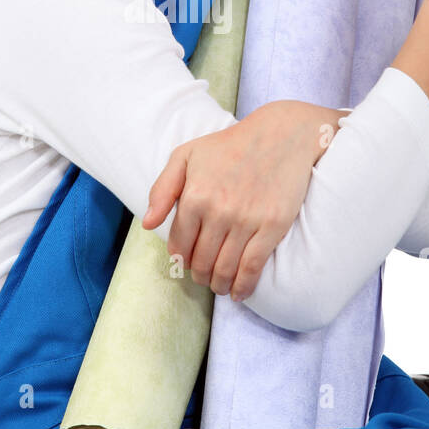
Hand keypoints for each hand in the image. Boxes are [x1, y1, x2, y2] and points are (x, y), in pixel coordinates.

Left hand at [141, 102, 345, 302]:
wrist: (281, 136)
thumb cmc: (230, 145)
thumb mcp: (187, 156)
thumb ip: (162, 189)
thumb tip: (147, 224)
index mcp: (194, 196)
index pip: (179, 244)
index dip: (181, 258)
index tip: (186, 262)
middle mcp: (218, 212)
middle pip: (201, 261)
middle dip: (199, 275)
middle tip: (203, 276)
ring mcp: (247, 221)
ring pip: (225, 269)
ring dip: (218, 284)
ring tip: (218, 284)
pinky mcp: (272, 227)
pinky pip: (253, 267)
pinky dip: (243, 286)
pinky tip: (238, 292)